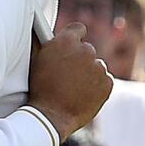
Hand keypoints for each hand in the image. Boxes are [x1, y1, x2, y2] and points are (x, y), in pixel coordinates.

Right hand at [29, 22, 113, 140]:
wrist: (51, 116)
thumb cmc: (40, 89)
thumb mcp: (37, 60)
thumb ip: (47, 43)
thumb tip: (42, 30)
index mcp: (66, 41)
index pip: (78, 29)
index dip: (74, 37)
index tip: (72, 45)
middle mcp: (85, 50)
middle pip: (86, 50)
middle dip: (79, 59)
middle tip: (68, 74)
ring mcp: (98, 67)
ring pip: (95, 66)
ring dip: (88, 74)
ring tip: (73, 89)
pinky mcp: (107, 83)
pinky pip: (104, 81)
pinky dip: (96, 87)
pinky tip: (82, 95)